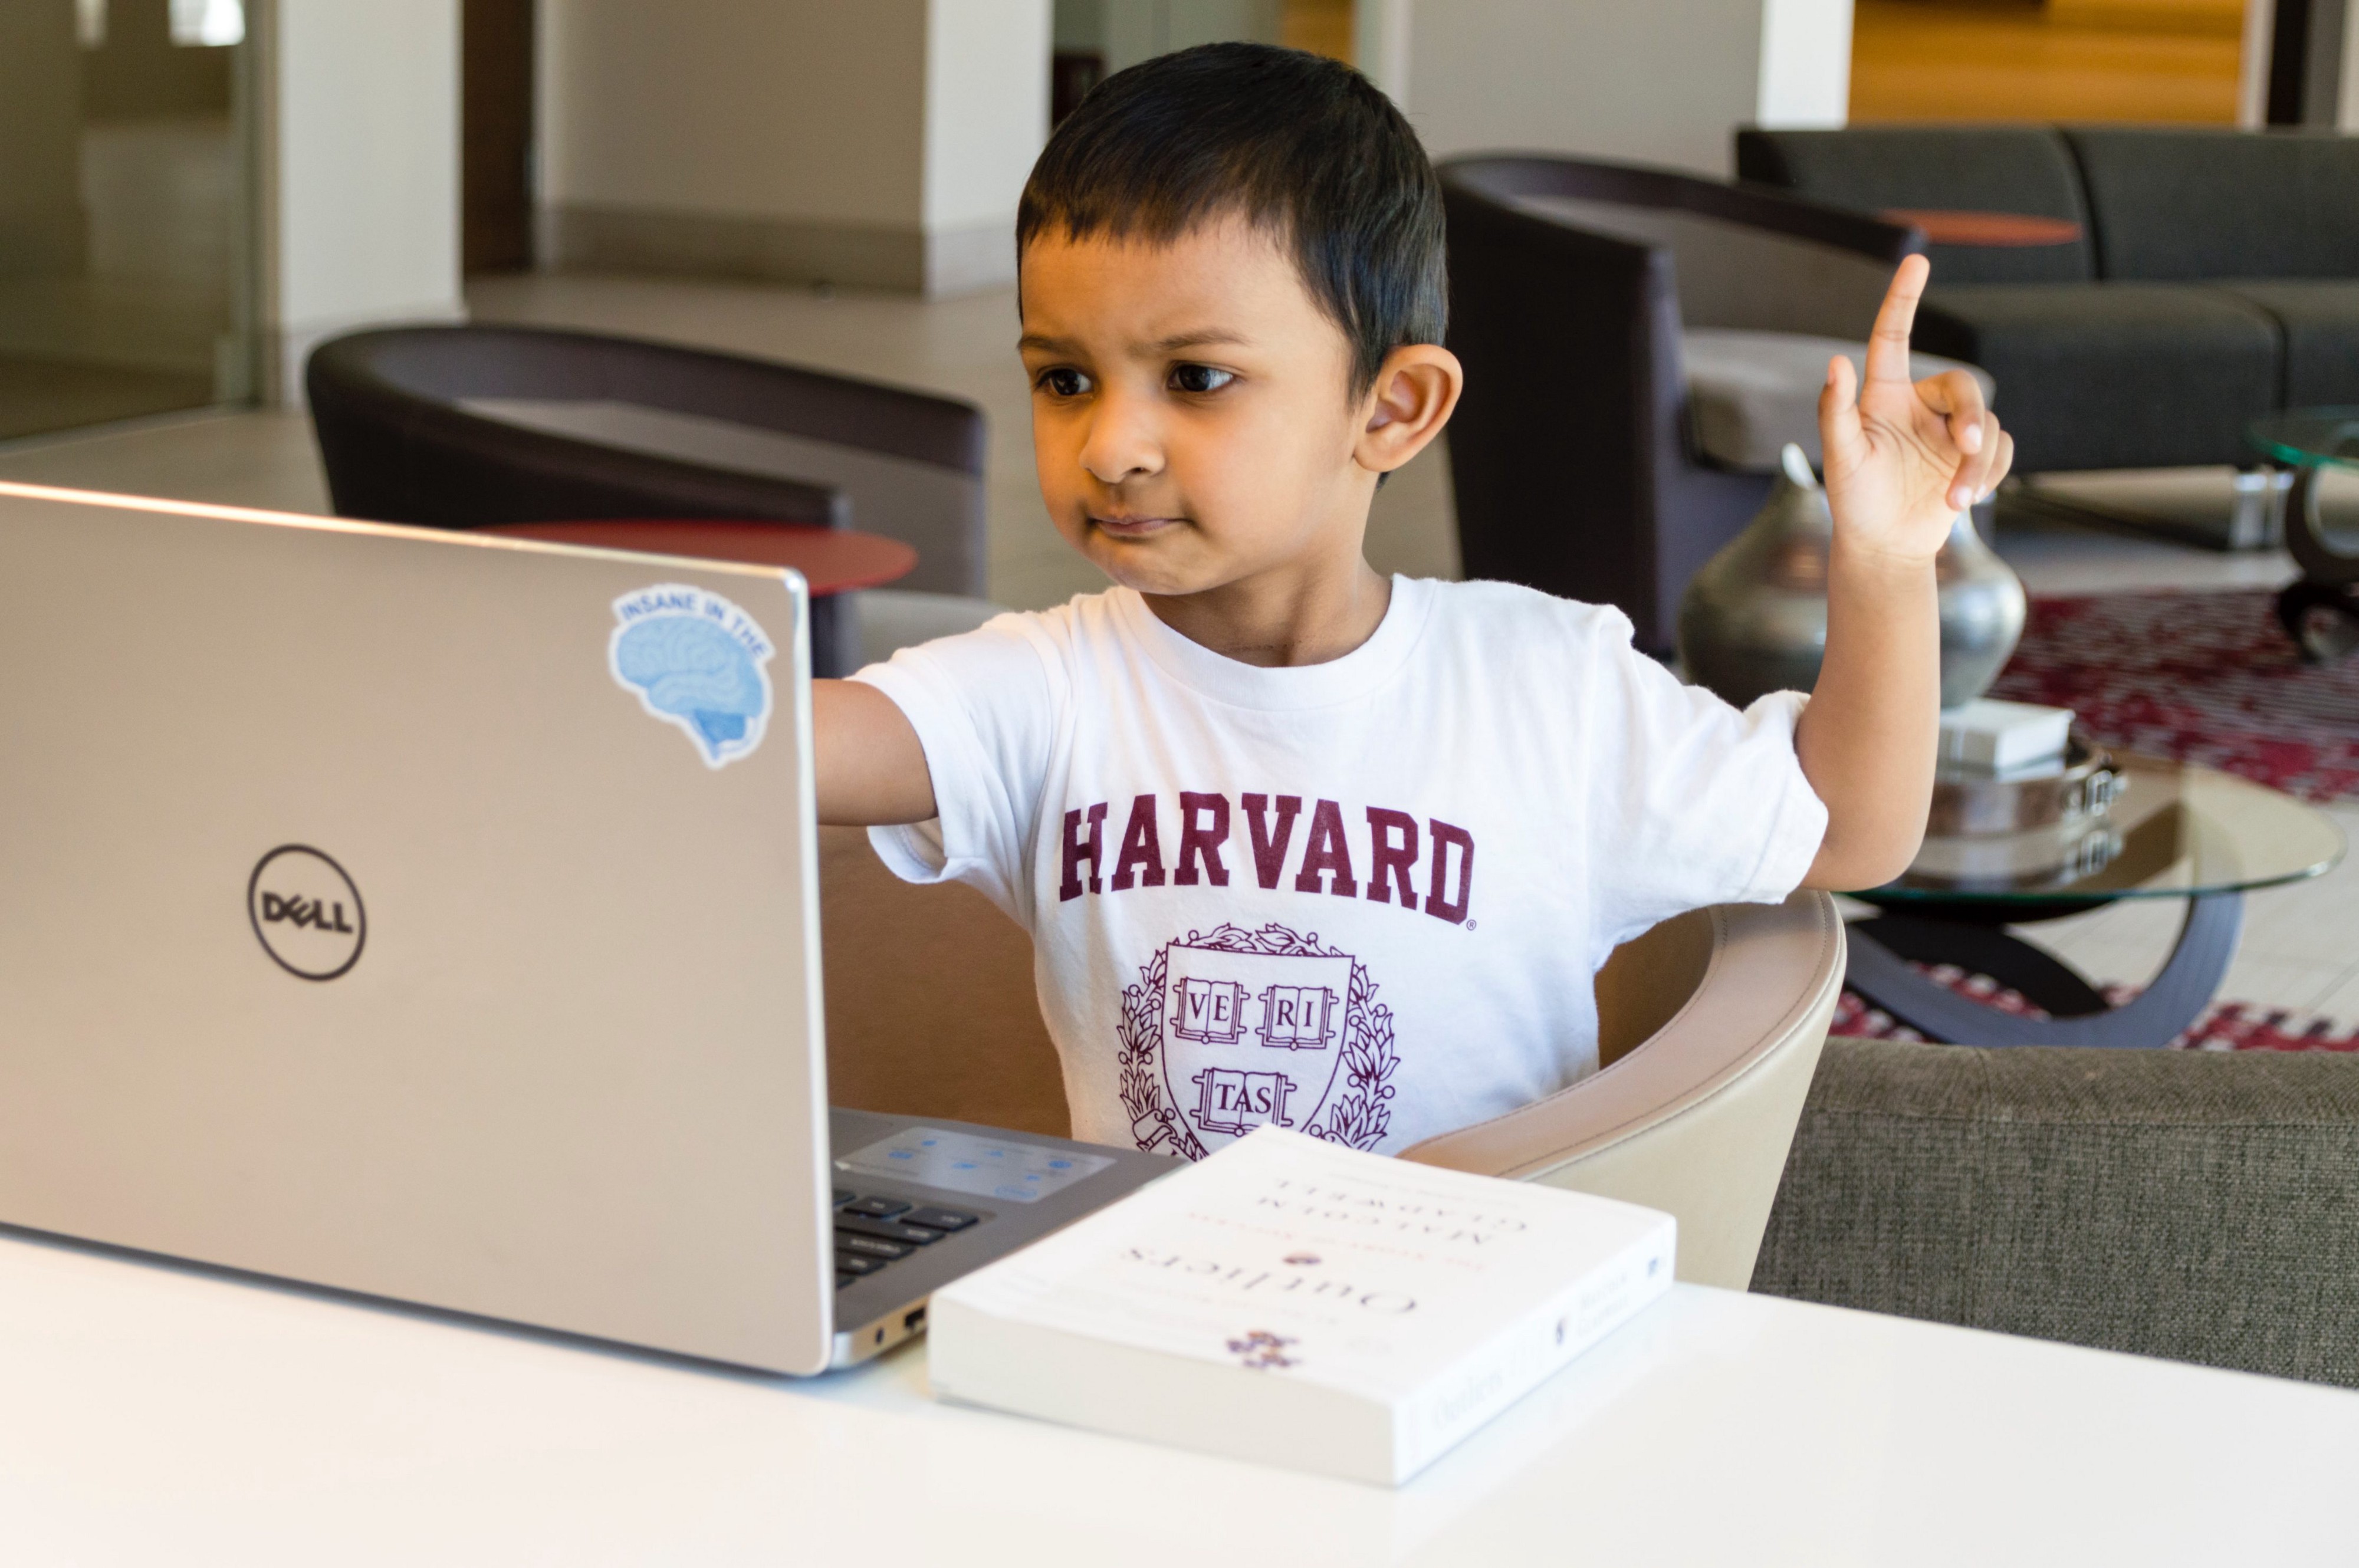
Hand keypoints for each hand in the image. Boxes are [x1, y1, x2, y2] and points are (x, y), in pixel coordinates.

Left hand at [1818, 254, 2014, 564]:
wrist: (1885, 546)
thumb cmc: (1855, 501)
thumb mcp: (1842, 459)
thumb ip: (1837, 412)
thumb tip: (1835, 363)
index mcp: (1885, 396)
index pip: (1893, 337)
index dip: (1903, 298)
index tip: (1917, 259)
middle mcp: (1920, 405)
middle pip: (1964, 387)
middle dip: (1972, 419)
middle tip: (1967, 449)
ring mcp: (1949, 430)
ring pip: (1988, 424)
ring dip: (1977, 463)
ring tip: (1957, 499)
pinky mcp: (1973, 456)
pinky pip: (2001, 449)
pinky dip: (1990, 474)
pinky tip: (1967, 499)